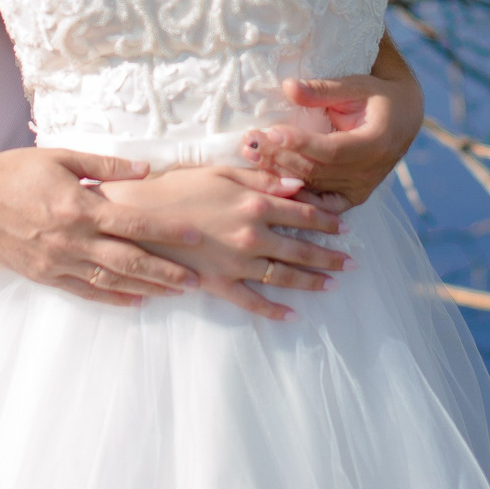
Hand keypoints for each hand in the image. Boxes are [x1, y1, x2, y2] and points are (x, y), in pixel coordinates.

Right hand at [0, 147, 201, 307]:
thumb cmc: (16, 172)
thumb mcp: (62, 158)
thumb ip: (106, 166)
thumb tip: (146, 169)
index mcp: (79, 207)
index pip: (134, 223)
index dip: (167, 231)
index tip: (195, 236)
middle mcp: (72, 240)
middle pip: (129, 261)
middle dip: (166, 272)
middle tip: (196, 280)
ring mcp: (57, 263)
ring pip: (111, 281)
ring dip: (147, 288)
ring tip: (176, 292)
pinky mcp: (44, 277)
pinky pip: (85, 292)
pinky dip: (113, 298)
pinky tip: (136, 301)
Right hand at [98, 166, 348, 321]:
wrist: (137, 220)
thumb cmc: (176, 188)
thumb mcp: (219, 172)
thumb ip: (260, 178)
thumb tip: (296, 184)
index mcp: (254, 203)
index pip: (302, 214)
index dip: (327, 220)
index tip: (345, 225)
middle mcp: (252, 235)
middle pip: (301, 249)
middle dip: (329, 256)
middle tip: (352, 262)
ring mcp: (237, 263)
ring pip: (284, 276)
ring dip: (312, 282)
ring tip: (333, 285)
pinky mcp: (218, 284)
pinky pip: (252, 302)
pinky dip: (274, 311)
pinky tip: (292, 316)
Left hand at [242, 69, 424, 208]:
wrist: (402, 119)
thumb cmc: (377, 96)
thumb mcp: (356, 86)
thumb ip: (323, 89)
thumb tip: (288, 87)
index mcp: (376, 144)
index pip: (332, 150)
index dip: (301, 143)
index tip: (272, 132)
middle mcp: (369, 173)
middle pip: (316, 170)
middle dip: (280, 156)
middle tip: (250, 141)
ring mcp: (360, 190)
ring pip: (312, 187)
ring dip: (277, 173)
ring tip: (249, 156)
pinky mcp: (351, 198)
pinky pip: (319, 204)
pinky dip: (294, 196)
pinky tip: (268, 184)